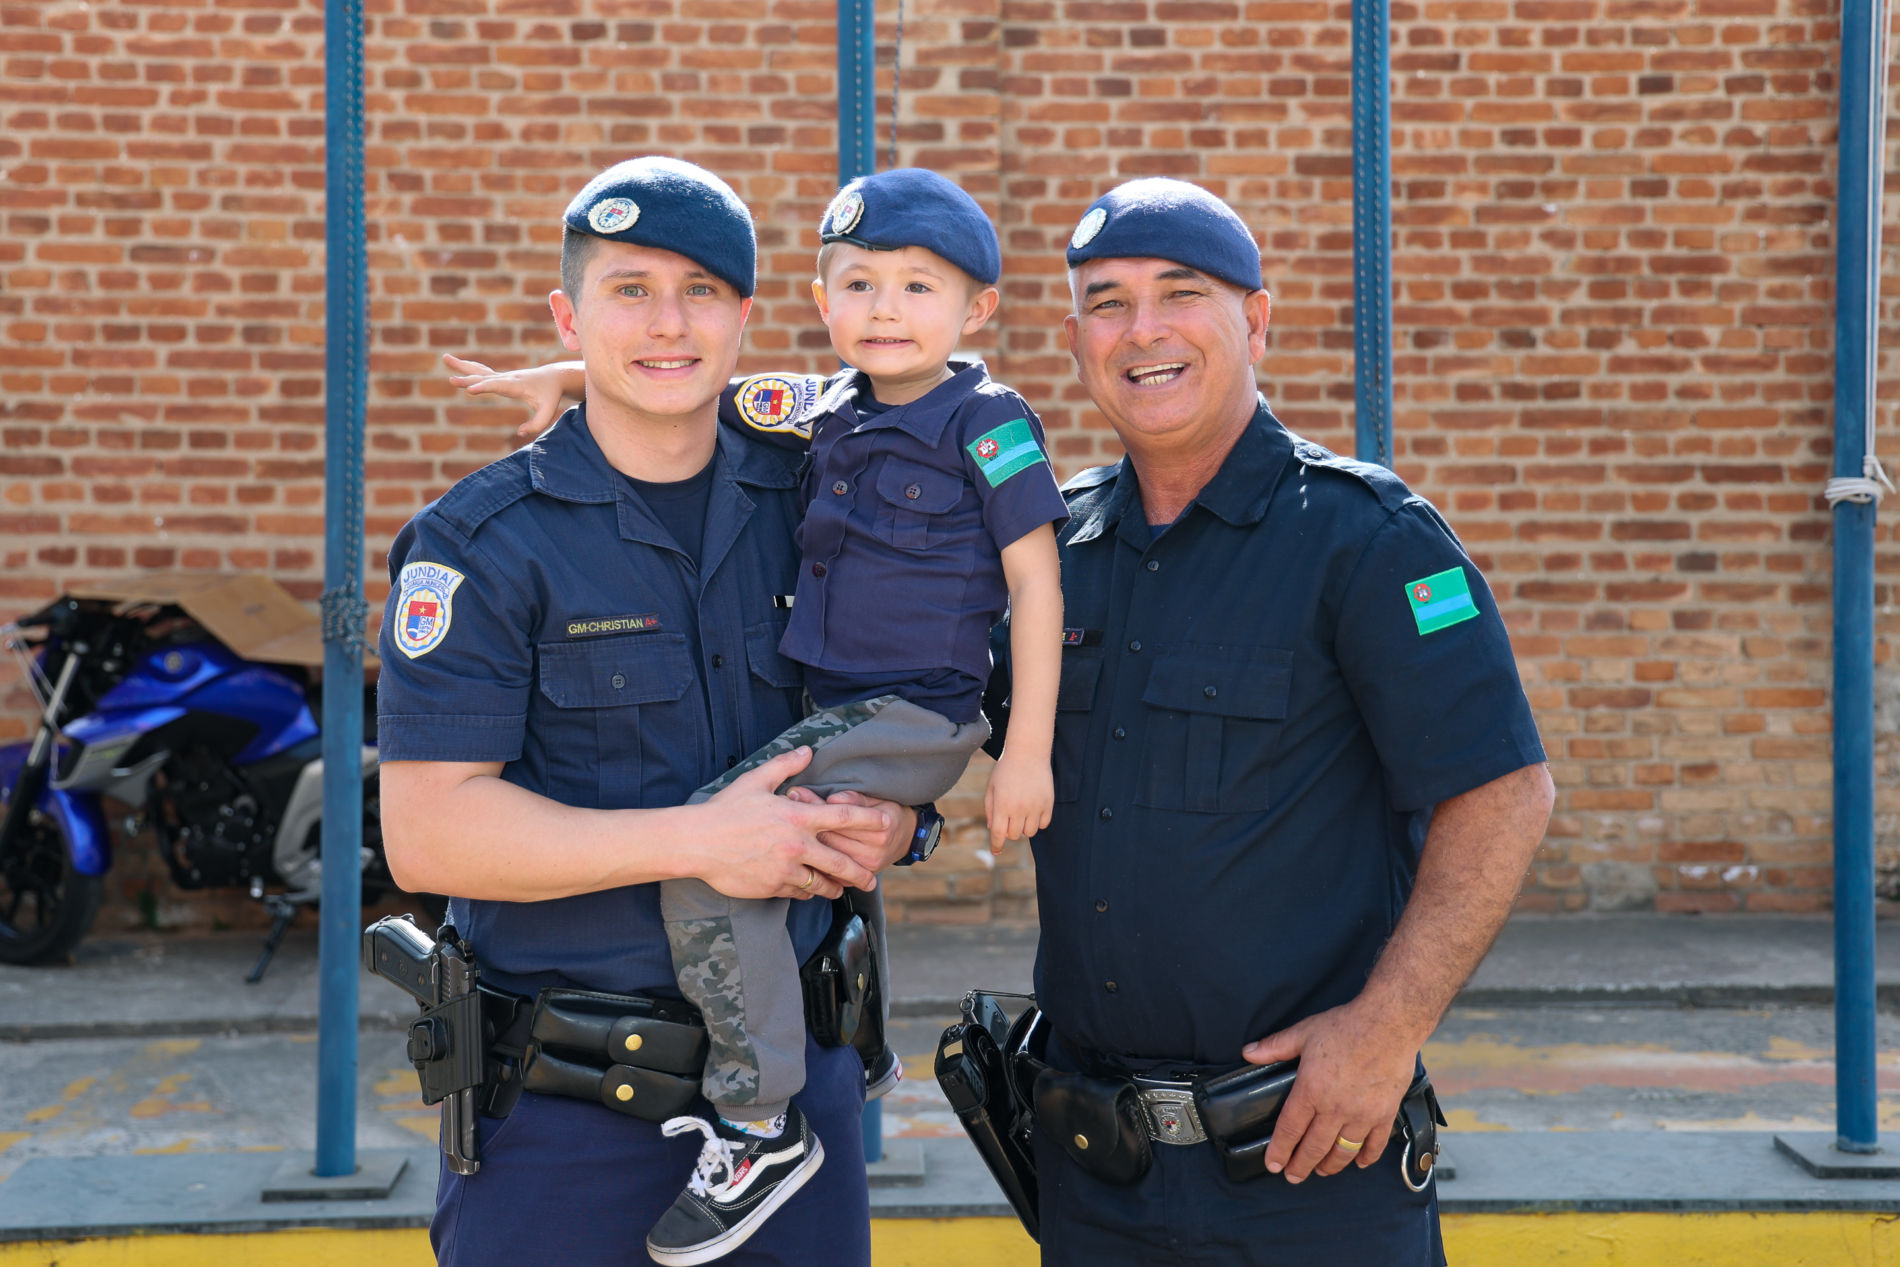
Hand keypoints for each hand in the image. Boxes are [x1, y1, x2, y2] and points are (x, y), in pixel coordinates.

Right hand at [442, 353, 572, 441]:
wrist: (554, 377)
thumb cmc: (551, 395)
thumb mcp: (548, 412)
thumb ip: (537, 424)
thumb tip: (520, 432)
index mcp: (517, 385)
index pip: (498, 386)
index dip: (484, 387)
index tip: (470, 390)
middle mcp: (507, 378)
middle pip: (484, 377)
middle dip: (468, 380)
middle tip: (451, 381)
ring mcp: (502, 376)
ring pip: (479, 370)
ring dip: (462, 366)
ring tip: (445, 358)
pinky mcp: (500, 378)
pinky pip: (481, 372)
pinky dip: (468, 368)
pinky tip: (454, 363)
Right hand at [696, 749, 891, 900]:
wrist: (697, 842)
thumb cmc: (726, 809)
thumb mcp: (756, 780)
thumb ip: (786, 765)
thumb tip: (808, 750)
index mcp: (797, 817)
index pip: (842, 816)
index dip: (867, 819)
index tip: (885, 823)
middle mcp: (797, 845)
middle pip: (840, 862)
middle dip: (860, 873)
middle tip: (872, 879)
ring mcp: (785, 869)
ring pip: (820, 884)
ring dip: (834, 887)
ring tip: (842, 890)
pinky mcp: (771, 887)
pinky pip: (797, 893)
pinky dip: (806, 893)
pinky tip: (809, 891)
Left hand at [785, 788, 914, 874]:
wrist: (904, 839)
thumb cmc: (886, 812)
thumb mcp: (877, 799)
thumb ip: (855, 799)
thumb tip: (834, 798)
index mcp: (880, 828)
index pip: (840, 817)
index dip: (814, 804)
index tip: (794, 792)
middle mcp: (872, 852)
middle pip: (828, 837)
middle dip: (803, 822)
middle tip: (782, 808)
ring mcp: (862, 869)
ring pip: (823, 857)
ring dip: (802, 842)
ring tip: (782, 827)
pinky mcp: (854, 881)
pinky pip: (826, 874)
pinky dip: (809, 863)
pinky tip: (792, 853)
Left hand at [983, 752, 1051, 851]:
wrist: (1028, 753)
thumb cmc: (1006, 769)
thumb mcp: (992, 787)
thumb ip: (990, 809)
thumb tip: (993, 829)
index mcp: (1002, 805)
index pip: (999, 834)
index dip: (996, 845)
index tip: (996, 850)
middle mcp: (1018, 808)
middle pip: (1014, 835)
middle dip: (1010, 830)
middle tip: (1010, 818)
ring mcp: (1035, 807)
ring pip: (1030, 832)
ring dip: (1025, 827)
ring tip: (1022, 813)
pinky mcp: (1048, 804)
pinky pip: (1044, 824)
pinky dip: (1038, 821)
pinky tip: (1034, 809)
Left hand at [1243, 1001, 1418, 1182]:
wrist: (1389, 1024)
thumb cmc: (1346, 1026)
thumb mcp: (1304, 1033)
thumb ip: (1274, 1047)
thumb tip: (1248, 1053)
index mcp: (1311, 1091)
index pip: (1289, 1130)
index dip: (1279, 1151)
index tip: (1273, 1164)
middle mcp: (1335, 1109)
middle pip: (1314, 1148)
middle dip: (1301, 1166)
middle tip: (1292, 1177)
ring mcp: (1362, 1115)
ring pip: (1342, 1152)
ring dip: (1330, 1166)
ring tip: (1321, 1171)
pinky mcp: (1384, 1114)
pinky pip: (1374, 1145)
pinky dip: (1365, 1157)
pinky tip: (1358, 1163)